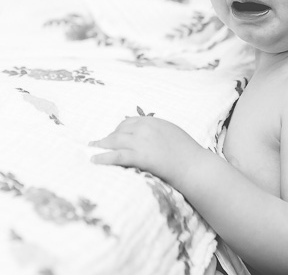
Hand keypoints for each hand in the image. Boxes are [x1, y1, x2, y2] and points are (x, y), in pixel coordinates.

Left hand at [89, 116, 203, 186]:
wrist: (196, 167)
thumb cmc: (188, 154)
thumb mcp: (172, 133)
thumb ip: (157, 131)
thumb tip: (144, 137)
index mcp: (153, 121)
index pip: (128, 122)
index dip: (118, 130)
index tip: (113, 136)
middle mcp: (145, 128)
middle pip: (119, 131)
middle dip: (108, 138)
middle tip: (98, 144)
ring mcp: (142, 141)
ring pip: (114, 141)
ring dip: (101, 146)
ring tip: (91, 150)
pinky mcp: (141, 156)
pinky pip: (117, 156)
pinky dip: (103, 157)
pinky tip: (95, 160)